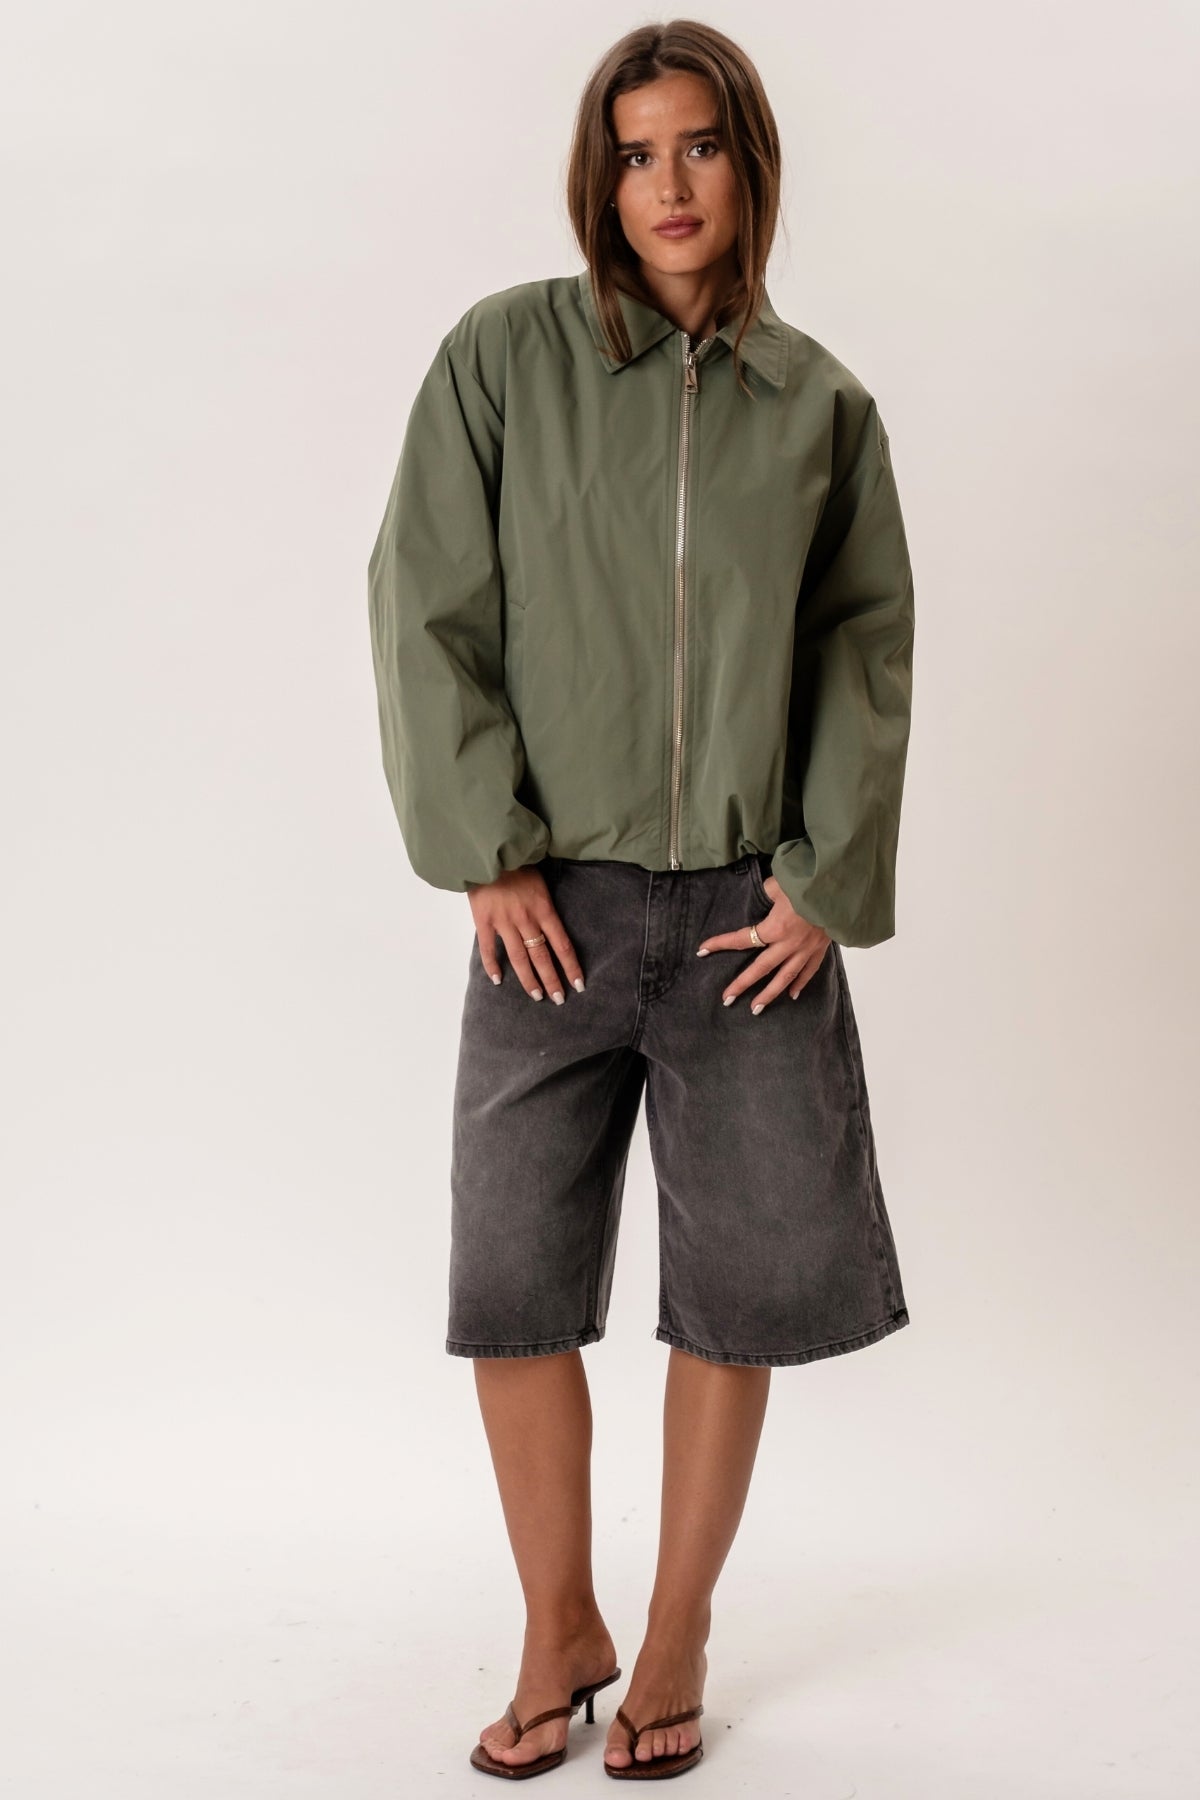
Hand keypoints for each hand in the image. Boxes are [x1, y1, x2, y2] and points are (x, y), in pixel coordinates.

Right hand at [467, 865, 584, 1002]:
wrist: (489, 852)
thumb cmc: (518, 863)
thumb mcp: (542, 881)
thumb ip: (546, 904)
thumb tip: (554, 926)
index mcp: (544, 909)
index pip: (562, 945)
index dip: (571, 967)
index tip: (579, 984)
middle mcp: (526, 919)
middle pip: (542, 957)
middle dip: (552, 980)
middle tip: (558, 999)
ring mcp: (504, 922)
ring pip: (519, 958)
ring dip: (528, 979)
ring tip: (536, 996)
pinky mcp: (483, 921)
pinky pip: (488, 949)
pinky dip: (492, 966)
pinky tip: (498, 980)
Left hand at [696, 872, 830, 1010]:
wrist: (840, 890)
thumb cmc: (807, 884)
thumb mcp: (779, 884)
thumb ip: (766, 893)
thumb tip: (760, 896)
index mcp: (775, 927)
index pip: (742, 939)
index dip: (721, 944)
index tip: (702, 950)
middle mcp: (788, 944)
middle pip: (761, 968)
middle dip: (743, 984)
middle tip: (727, 999)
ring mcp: (805, 949)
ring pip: (785, 977)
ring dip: (770, 994)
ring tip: (756, 1009)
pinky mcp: (820, 949)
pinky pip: (809, 971)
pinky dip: (800, 984)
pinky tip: (792, 995)